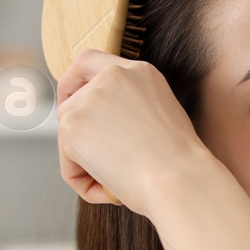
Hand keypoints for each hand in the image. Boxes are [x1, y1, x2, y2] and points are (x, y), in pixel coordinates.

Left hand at [55, 50, 215, 217]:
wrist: (179, 180)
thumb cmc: (181, 165)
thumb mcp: (162, 121)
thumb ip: (131, 111)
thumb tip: (105, 130)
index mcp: (140, 73)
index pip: (91, 61)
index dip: (74, 81)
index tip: (71, 98)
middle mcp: (112, 77)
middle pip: (72, 100)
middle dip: (74, 128)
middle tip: (88, 156)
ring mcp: (89, 99)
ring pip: (69, 134)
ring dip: (85, 161)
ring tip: (117, 181)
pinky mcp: (72, 125)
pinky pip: (68, 162)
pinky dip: (83, 180)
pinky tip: (109, 188)